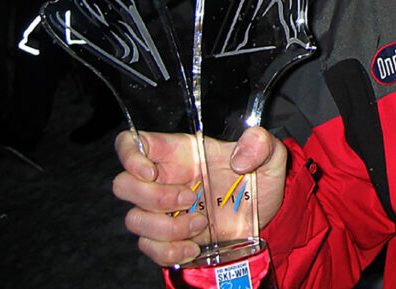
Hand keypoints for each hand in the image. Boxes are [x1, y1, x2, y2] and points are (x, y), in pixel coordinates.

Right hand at [112, 127, 287, 266]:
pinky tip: (193, 247)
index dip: (129, 155)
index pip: (134, 143)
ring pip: (134, 219)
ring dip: (166, 228)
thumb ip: (261, 144)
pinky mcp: (167, 237)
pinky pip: (148, 247)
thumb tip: (240, 158)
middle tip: (189, 199)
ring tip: (201, 223)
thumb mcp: (271, 155)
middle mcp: (166, 179)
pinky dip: (168, 252)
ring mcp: (164, 210)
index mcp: (181, 153)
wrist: (267, 217)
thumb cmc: (260, 180)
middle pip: (124, 185)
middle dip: (153, 197)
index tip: (150, 172)